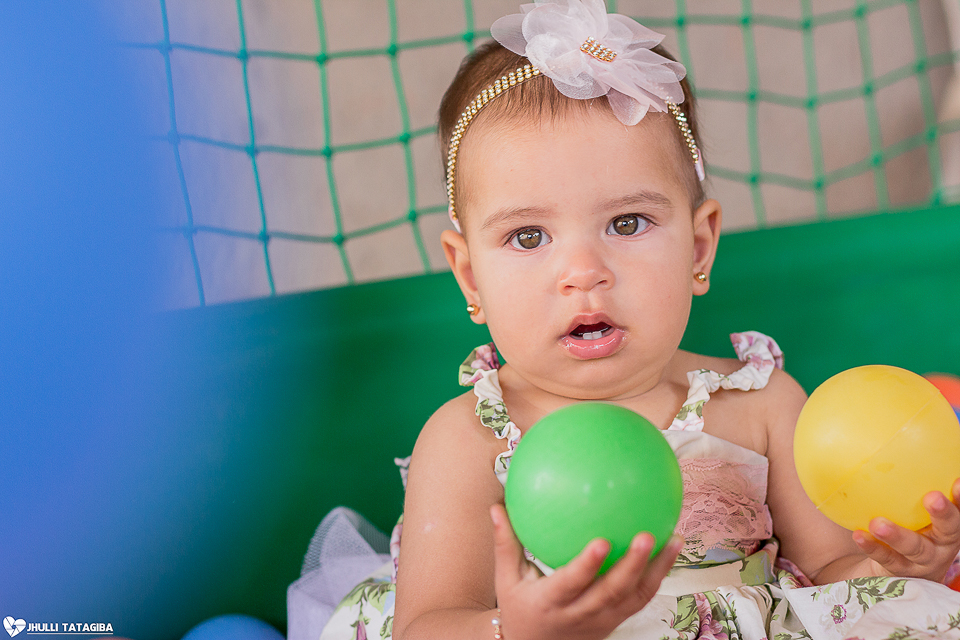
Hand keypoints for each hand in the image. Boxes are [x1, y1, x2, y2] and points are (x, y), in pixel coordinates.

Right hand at [490, 504, 681, 639]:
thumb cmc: (519, 606)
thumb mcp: (506, 579)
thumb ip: (505, 542)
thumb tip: (497, 506)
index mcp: (551, 603)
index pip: (571, 584)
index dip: (587, 566)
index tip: (601, 541)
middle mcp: (580, 615)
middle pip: (611, 593)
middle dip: (632, 566)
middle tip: (647, 535)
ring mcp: (601, 621)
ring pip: (634, 598)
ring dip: (657, 570)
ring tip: (674, 539)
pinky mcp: (615, 622)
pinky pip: (640, 599)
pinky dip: (657, 576)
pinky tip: (669, 550)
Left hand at [853, 478, 959, 582]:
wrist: (896, 563)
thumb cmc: (907, 519)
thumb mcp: (911, 500)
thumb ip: (908, 477)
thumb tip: (888, 433)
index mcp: (949, 520)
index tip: (959, 480)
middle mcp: (943, 541)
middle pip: (950, 528)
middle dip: (945, 513)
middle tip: (933, 497)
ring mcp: (924, 559)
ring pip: (915, 548)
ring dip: (898, 535)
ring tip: (878, 523)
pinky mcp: (901, 570)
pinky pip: (886, 558)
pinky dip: (873, 546)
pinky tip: (859, 535)